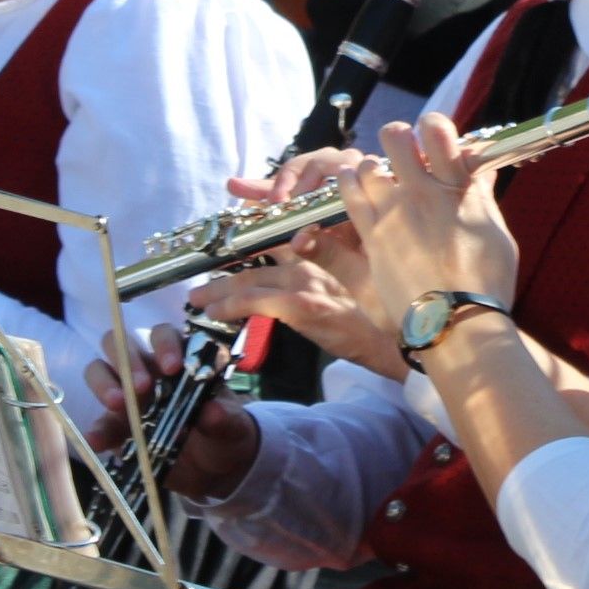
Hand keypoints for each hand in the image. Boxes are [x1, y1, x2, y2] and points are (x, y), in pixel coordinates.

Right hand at [81, 327, 263, 498]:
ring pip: (100, 371)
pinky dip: (96, 430)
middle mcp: (147, 371)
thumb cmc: (223, 433)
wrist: (214, 470)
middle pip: (121, 344)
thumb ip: (223, 418)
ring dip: (104, 383)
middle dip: (127, 359)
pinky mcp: (116, 428)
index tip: (172, 368)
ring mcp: (128, 397)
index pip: (163, 335)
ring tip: (118, 404)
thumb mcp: (231, 427)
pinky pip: (100, 424)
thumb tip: (212, 411)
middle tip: (141, 386)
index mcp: (177, 360)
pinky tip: (96, 440)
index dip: (164, 345)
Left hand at [191, 253, 404, 380]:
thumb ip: (307, 284)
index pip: (269, 244)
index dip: (239, 247)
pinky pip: (257, 301)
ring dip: (217, 291)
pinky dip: (232, 305)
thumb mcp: (334, 296)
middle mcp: (308, 263)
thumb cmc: (367, 323)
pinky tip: (215, 312)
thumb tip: (276, 287)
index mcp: (314, 258)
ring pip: (249, 281)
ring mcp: (305, 282)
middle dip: (219, 273)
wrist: (392, 344)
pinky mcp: (303, 304)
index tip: (215, 256)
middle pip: (252, 263)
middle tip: (195, 287)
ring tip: (196, 300)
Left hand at [326, 113, 521, 342]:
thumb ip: (483, 195)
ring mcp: (392, 214)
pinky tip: (355, 186)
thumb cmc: (485, 282)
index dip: (433, 126)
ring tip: (379, 178)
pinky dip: (350, 184)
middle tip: (403, 154)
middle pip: (396, 138)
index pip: (437, 131)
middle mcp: (421, 194)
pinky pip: (349, 195)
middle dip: (399, 139)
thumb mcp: (496, 232)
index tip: (434, 138)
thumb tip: (482, 168)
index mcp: (457, 188)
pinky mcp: (371, 236)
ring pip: (368, 165)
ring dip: (374, 166)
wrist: (455, 323)